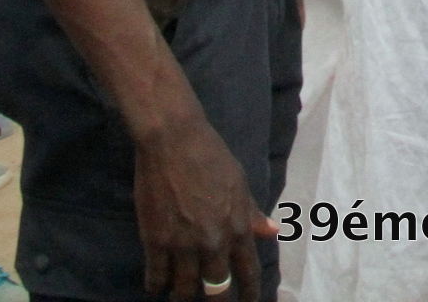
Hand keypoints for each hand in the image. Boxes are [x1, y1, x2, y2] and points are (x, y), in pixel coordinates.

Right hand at [134, 107, 276, 300]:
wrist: (173, 141)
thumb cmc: (211, 156)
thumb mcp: (239, 183)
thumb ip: (251, 213)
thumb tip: (272, 232)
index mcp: (238, 228)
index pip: (248, 273)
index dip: (250, 294)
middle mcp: (213, 242)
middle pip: (216, 291)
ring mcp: (183, 244)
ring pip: (184, 290)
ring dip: (183, 296)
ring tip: (181, 294)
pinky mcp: (155, 241)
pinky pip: (156, 277)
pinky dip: (156, 285)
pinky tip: (157, 285)